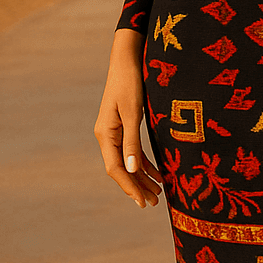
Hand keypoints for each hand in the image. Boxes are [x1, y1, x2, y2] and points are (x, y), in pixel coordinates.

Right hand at [94, 29, 163, 209]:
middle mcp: (107, 135)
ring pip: (126, 161)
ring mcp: (114, 131)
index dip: (129, 187)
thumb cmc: (131, 81)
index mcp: (105, 134)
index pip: (115, 168)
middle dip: (136, 187)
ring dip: (141, 177)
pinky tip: (156, 173)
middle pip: (120, 169)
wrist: (128, 58)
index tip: (142, 202)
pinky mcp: (124, 125)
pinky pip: (131, 150)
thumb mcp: (132, 111)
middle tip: (154, 203)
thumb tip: (131, 170)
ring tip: (157, 193)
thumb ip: (132, 141)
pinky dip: (143, 163)